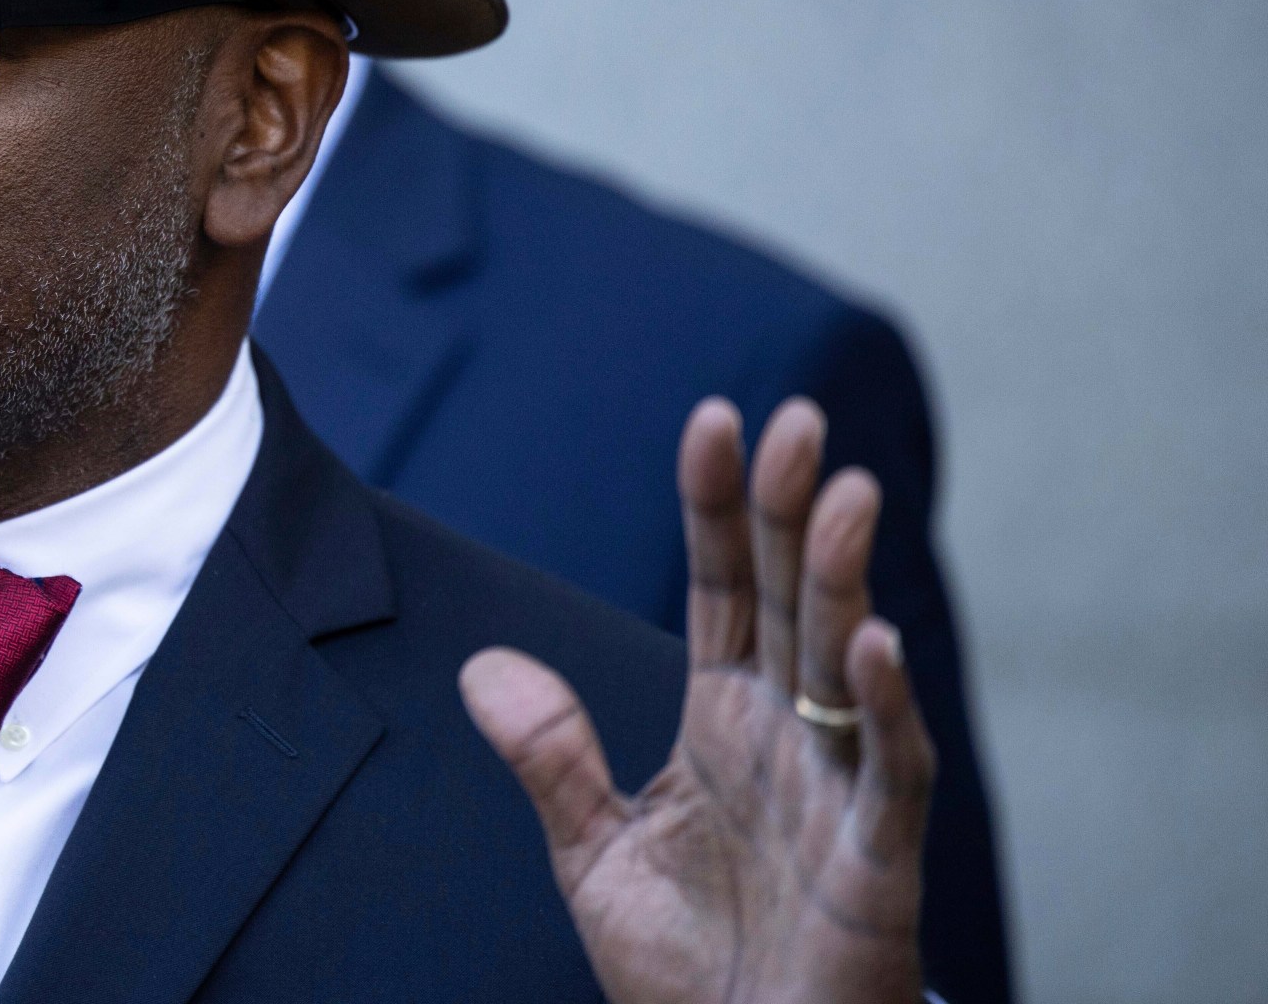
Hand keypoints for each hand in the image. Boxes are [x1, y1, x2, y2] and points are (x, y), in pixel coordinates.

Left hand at [459, 398, 934, 1003]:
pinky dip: (887, 710)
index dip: (719, 509)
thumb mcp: (592, 853)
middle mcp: (791, 737)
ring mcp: (838, 792)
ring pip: (849, 665)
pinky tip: (875, 644)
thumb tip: (482, 664)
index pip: (725, 591)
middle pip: (791, 602)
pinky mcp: (876, 862)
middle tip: (799, 421)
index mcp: (725, 722)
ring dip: (847, 581)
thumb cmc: (686, 969)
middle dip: (796, 512)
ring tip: (846, 494)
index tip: (712, 421)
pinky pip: (888, 773)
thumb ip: (549, 757)